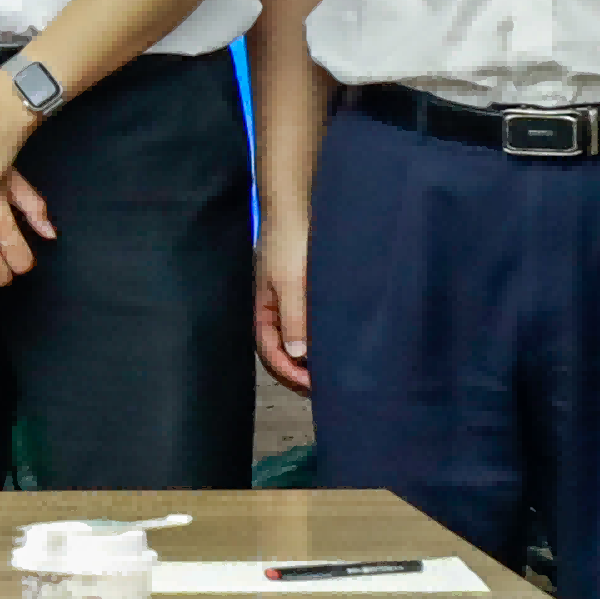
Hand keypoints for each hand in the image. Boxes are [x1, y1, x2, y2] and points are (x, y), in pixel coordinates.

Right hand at [255, 212, 316, 393]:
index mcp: (263, 313)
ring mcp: (290, 304)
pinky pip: (310, 326)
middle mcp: (275, 312)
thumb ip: (293, 318)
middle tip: (325, 389)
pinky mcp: (305, 295)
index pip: (271, 355)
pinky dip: (320, 340)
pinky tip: (336, 345)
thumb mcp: (290, 283)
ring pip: (297, 341)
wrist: (297, 209)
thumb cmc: (289, 244)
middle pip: (282, 353)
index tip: (313, 386)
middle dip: (299, 374)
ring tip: (332, 373)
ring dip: (310, 359)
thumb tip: (297, 354)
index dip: (289, 374)